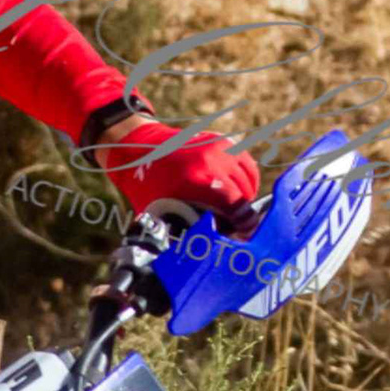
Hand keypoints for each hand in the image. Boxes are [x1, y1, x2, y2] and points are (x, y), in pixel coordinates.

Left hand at [88, 112, 261, 228]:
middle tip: (234, 225)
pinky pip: (247, 165)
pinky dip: (246, 180)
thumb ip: (184, 229)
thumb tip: (207, 250)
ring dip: (245, 197)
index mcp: (194, 180)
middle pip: (244, 194)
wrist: (140, 147)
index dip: (245, 222)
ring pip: (248, 180)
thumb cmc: (147, 184)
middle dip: (243, 213)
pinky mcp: (223, 140)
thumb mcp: (160, 211)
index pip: (235, 204)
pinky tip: (238, 190)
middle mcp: (211, 160)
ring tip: (234, 209)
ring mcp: (219, 147)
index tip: (246, 232)